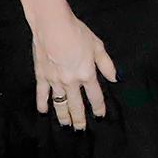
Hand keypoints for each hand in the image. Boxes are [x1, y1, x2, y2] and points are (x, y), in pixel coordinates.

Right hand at [32, 11, 117, 130]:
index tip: (100, 117)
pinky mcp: (41, 76)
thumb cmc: (78, 33)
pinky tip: (43, 112)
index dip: (98, 108)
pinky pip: (42, 94)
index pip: (95, 95)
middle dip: (80, 119)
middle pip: (77, 105)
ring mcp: (55, 81)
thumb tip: (116, 78)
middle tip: (81, 130)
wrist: (53, 26)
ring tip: (66, 126)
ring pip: (60, 103)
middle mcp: (71, 81)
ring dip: (63, 117)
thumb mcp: (98, 46)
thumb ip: (106, 64)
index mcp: (87, 74)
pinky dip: (42, 104)